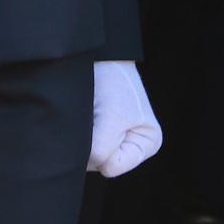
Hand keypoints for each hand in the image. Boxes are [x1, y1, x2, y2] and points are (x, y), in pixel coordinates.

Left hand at [88, 60, 163, 177]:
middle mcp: (132, 148)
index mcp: (147, 145)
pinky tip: (84, 116)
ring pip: (88, 156)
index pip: (111, 167)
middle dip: (90, 143)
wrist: (100, 57)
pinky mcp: (99, 135)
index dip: (100, 147)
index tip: (104, 120)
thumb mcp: (112, 119)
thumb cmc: (113, 83)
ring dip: (82, 136)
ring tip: (89, 113)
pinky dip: (77, 132)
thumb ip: (99, 151)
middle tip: (94, 116)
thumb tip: (76, 166)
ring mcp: (114, 142)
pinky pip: (81, 146)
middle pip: (98, 164)